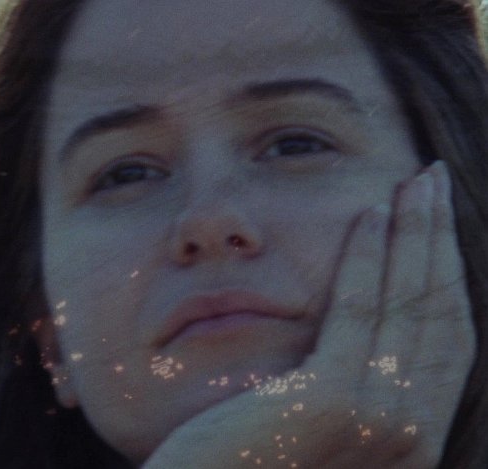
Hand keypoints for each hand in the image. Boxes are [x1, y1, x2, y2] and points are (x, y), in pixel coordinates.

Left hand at [142, 161, 475, 468]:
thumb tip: (352, 329)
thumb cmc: (242, 468)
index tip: (436, 221)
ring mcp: (379, 422)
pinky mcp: (331, 404)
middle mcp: (412, 436)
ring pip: (410, 303)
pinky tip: (369, 214)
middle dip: (441, 239)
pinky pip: (360, 311)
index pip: (445, 340)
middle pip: (441, 314)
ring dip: (416, 232)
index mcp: (410, 439)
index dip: (446, 273)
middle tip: (433, 179)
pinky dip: (370, 257)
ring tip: (413, 180)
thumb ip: (340, 387)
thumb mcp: (308, 426)